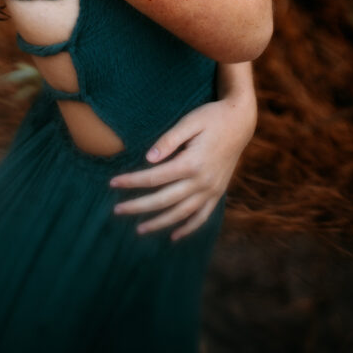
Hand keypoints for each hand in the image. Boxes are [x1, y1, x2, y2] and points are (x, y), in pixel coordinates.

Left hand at [109, 95, 255, 239]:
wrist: (240, 121)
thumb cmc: (211, 117)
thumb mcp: (189, 122)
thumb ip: (168, 141)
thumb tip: (148, 159)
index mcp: (191, 163)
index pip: (153, 178)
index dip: (131, 181)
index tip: (112, 183)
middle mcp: (202, 182)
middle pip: (163, 200)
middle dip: (138, 206)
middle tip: (116, 211)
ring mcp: (212, 190)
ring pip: (181, 213)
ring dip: (159, 223)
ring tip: (139, 229)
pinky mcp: (218, 192)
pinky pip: (202, 216)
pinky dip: (189, 228)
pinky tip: (174, 236)